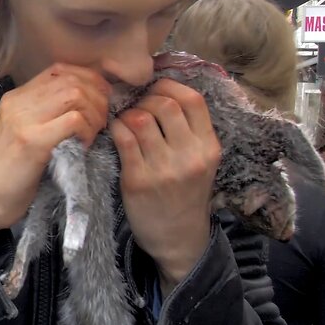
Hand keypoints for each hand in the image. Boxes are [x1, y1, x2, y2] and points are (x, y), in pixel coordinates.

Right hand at [0, 64, 109, 232]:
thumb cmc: (11, 172)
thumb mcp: (24, 133)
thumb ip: (46, 114)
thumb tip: (87, 100)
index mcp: (15, 97)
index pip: (59, 69)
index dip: (88, 79)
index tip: (100, 100)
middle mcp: (17, 102)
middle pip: (71, 79)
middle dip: (97, 97)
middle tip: (101, 121)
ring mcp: (23, 120)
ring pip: (75, 94)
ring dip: (94, 114)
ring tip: (92, 134)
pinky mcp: (33, 141)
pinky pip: (74, 120)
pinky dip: (87, 131)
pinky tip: (83, 147)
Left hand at [110, 79, 220, 287]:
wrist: (178, 238)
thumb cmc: (186, 193)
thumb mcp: (201, 161)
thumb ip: (189, 130)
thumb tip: (161, 91)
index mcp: (209, 147)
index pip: (192, 100)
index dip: (169, 86)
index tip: (155, 90)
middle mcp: (190, 156)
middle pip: (164, 104)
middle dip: (145, 99)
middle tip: (136, 107)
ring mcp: (163, 169)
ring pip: (139, 118)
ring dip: (126, 114)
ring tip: (125, 121)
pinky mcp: (138, 180)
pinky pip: (122, 139)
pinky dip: (115, 128)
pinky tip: (116, 133)